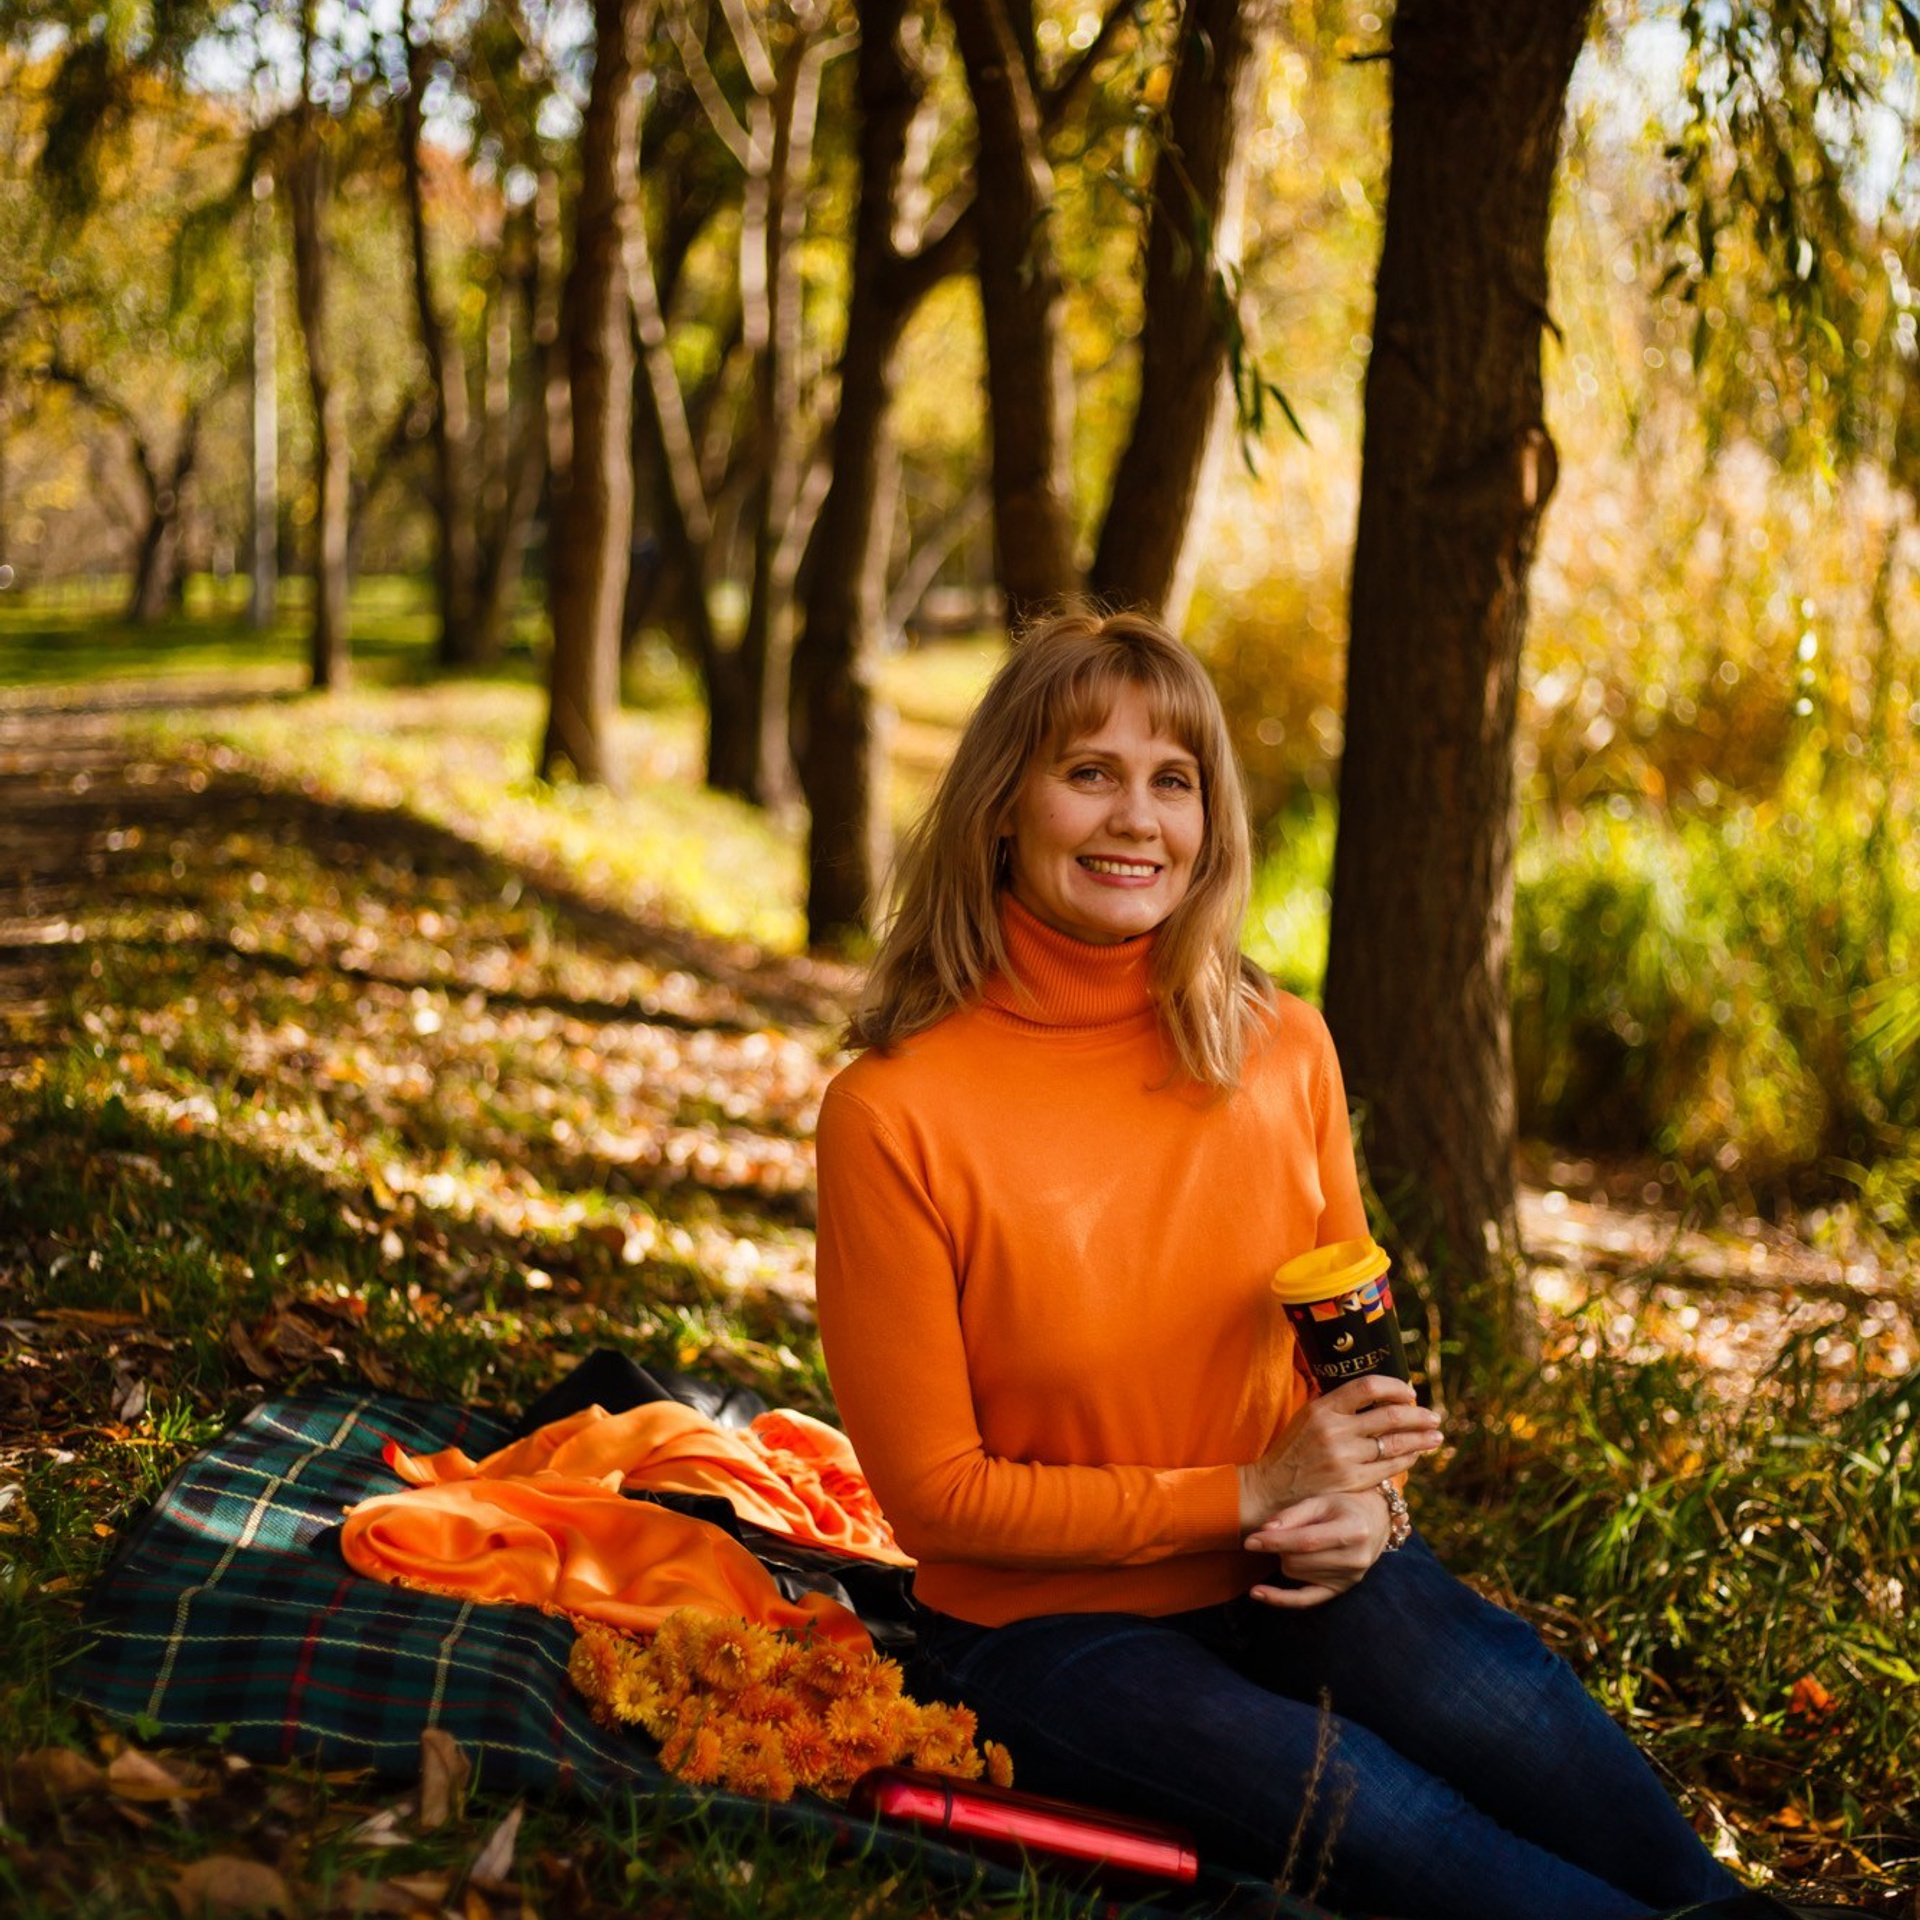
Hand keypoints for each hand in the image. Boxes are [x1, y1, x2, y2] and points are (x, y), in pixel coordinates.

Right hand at [1236, 1376, 1440, 1531]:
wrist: (1272, 1488)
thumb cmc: (1293, 1450)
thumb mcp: (1306, 1417)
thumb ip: (1335, 1403)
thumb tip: (1372, 1390)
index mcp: (1323, 1408)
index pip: (1367, 1387)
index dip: (1394, 1387)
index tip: (1409, 1392)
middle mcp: (1335, 1431)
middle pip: (1389, 1416)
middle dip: (1418, 1415)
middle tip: (1434, 1416)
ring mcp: (1344, 1458)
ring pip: (1395, 1443)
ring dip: (1420, 1439)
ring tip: (1436, 1436)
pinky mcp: (1351, 1481)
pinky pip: (1389, 1467)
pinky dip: (1407, 1459)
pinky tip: (1416, 1455)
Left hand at [1244, 1490, 1391, 1608]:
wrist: (1375, 1522)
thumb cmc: (1344, 1506)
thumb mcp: (1322, 1501)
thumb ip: (1293, 1514)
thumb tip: (1265, 1530)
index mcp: (1352, 1530)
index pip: (1306, 1541)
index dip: (1275, 1542)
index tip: (1250, 1541)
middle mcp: (1355, 1559)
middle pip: (1298, 1561)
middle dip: (1280, 1547)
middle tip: (1283, 1531)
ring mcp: (1349, 1578)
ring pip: (1296, 1575)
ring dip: (1286, 1559)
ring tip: (1298, 1542)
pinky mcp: (1340, 1589)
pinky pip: (1305, 1599)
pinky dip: (1280, 1598)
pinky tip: (1257, 1592)